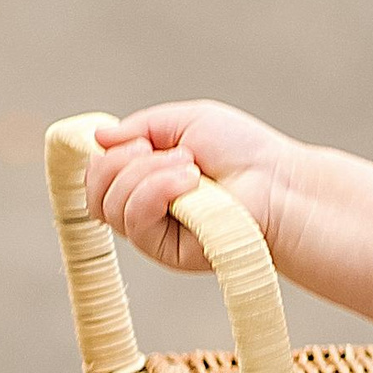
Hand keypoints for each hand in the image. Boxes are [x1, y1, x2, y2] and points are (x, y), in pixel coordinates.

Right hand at [84, 101, 304, 274]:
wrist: (277, 181)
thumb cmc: (242, 152)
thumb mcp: (185, 121)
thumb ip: (139, 126)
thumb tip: (98, 137)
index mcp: (145, 176)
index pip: (98, 174)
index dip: (108, 154)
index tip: (142, 139)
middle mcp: (145, 207)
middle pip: (96, 191)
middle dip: (124, 162)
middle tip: (172, 151)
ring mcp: (154, 232)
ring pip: (110, 206)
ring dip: (145, 174)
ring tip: (190, 166)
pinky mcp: (166, 251)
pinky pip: (135, 222)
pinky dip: (156, 192)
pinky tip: (189, 182)